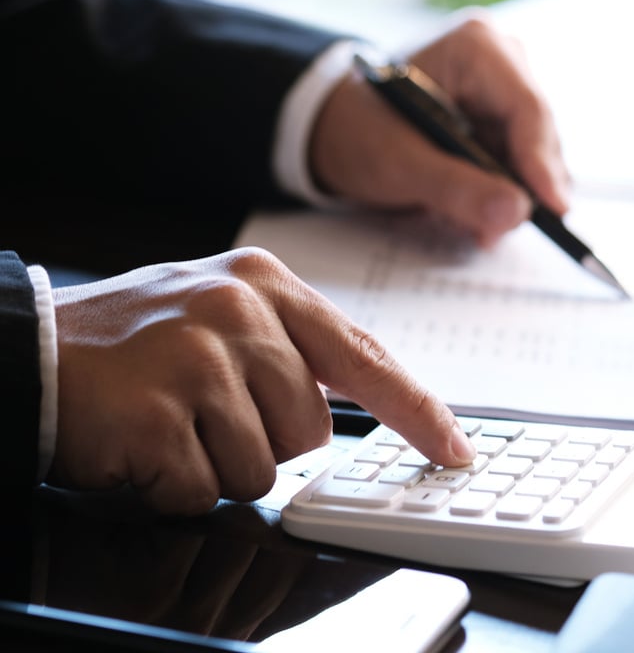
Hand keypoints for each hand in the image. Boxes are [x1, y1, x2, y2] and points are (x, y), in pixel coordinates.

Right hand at [49, 247, 475, 514]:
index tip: (454, 448)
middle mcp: (239, 310)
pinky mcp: (158, 411)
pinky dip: (173, 485)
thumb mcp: (222, 309)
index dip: (417, 410)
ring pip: (263, 468)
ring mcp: (198, 358)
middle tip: (202, 409)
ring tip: (170, 421)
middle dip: (263, 440)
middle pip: (311, 428)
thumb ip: (291, 343)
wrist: (29, 348)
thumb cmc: (134, 341)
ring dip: (215, 464)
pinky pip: (205, 490)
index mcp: (266, 282)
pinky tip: (143, 442)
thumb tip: (364, 397)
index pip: (365, 355)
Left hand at [308, 15, 571, 246]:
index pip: (527, 108)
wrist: (336, 132)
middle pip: (538, 134)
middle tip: (494, 232)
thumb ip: (456, 188)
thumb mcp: (398, 163)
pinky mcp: (504, 122)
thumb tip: (515, 213)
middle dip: (522, 188)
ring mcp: (505, 93)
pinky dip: (501, 195)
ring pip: (535, 156)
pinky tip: (475, 212)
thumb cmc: (358, 130)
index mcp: (475, 50)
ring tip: (474, 226)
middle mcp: (501, 63)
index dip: (542, 162)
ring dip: (510, 197)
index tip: (553, 207)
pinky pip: (521, 166)